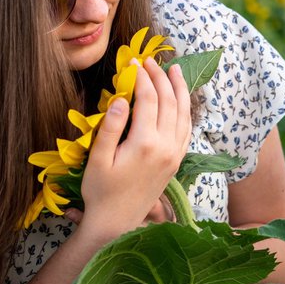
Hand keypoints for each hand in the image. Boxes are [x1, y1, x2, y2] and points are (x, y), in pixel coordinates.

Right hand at [79, 57, 190, 242]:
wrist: (116, 224)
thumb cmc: (100, 191)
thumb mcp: (98, 159)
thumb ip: (110, 127)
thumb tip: (121, 98)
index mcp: (145, 143)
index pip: (148, 99)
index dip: (141, 78)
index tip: (132, 63)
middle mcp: (165, 147)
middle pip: (168, 102)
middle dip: (160, 77)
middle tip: (150, 60)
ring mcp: (174, 155)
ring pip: (183, 114)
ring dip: (180, 90)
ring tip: (175, 70)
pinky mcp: (176, 162)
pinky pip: (186, 130)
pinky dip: (185, 110)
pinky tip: (180, 101)